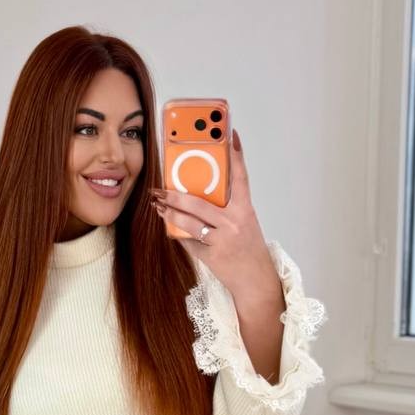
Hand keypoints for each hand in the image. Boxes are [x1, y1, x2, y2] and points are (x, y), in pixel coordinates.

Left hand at [150, 126, 271, 298]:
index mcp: (245, 210)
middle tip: (160, 189)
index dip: (235, 155)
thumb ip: (227, 208)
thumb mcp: (245, 223)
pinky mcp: (211, 256)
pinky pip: (189, 241)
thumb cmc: (249, 249)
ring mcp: (222, 240)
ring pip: (188, 223)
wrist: (255, 280)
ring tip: (158, 206)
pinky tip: (170, 228)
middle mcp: (234, 222)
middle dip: (175, 195)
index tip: (229, 134)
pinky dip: (179, 234)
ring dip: (169, 214)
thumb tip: (200, 194)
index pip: (240, 177)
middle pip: (198, 202)